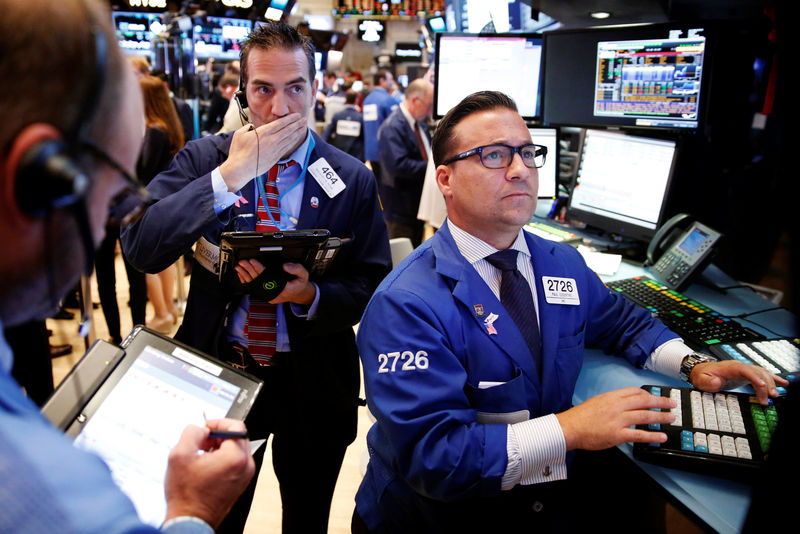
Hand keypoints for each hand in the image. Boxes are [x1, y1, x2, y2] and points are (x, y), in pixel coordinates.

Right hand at [163, 419, 254, 528]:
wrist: (190, 521)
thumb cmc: (186, 495)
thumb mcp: (180, 454)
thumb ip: (192, 432)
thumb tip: (201, 428)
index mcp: (236, 457)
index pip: (236, 426)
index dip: (218, 422)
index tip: (205, 428)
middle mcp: (246, 466)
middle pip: (236, 437)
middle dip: (217, 436)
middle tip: (200, 442)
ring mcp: (245, 476)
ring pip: (235, 449)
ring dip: (219, 448)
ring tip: (201, 457)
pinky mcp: (240, 483)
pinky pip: (234, 462)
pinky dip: (222, 459)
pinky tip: (205, 467)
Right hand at [219, 114, 306, 192]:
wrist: (240, 169)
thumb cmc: (238, 152)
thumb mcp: (239, 134)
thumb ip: (248, 128)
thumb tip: (253, 127)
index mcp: (263, 133)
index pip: (280, 123)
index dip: (290, 119)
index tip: (296, 115)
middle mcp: (271, 140)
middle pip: (288, 130)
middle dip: (297, 123)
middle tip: (303, 119)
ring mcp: (275, 149)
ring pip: (290, 139)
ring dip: (297, 132)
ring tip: (303, 127)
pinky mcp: (276, 157)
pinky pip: (287, 147)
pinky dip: (293, 142)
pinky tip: (297, 138)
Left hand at [235, 259, 315, 305]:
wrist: (299, 294)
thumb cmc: (300, 283)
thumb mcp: (303, 274)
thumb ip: (296, 269)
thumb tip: (285, 266)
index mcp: (284, 289)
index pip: (268, 277)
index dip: (259, 269)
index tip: (253, 261)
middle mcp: (275, 294)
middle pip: (258, 281)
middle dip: (249, 270)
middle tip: (243, 262)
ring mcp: (269, 296)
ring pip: (254, 286)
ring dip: (245, 276)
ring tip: (239, 267)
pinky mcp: (266, 295)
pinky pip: (254, 289)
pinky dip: (247, 281)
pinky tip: (242, 275)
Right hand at [556, 387, 676, 450]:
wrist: (570, 428)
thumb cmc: (580, 417)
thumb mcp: (597, 402)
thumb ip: (612, 403)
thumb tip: (626, 406)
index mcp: (611, 396)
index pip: (635, 391)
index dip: (648, 394)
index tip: (655, 397)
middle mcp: (617, 406)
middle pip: (645, 401)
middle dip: (661, 402)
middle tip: (671, 403)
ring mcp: (618, 420)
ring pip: (646, 416)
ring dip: (661, 417)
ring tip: (671, 418)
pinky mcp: (618, 435)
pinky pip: (639, 435)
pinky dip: (653, 436)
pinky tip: (661, 437)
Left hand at [689, 360, 787, 404]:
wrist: (702, 371)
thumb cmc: (703, 375)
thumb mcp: (701, 379)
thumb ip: (708, 382)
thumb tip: (717, 383)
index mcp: (730, 367)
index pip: (745, 370)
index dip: (754, 377)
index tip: (762, 386)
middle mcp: (740, 367)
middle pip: (757, 372)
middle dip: (766, 384)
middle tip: (770, 396)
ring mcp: (745, 370)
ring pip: (762, 374)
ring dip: (771, 383)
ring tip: (775, 395)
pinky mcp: (748, 375)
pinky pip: (763, 375)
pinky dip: (774, 379)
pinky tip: (783, 383)